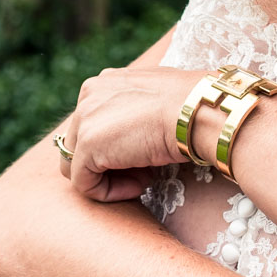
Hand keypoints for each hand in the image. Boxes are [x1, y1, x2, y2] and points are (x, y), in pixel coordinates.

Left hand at [61, 66, 208, 200]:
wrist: (198, 110)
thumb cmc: (191, 107)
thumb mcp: (157, 101)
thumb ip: (135, 112)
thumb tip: (134, 134)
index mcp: (104, 84)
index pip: (93, 125)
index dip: (118, 148)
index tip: (147, 156)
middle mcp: (87, 95)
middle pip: (81, 145)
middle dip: (111, 164)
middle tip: (146, 171)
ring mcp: (83, 119)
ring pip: (78, 165)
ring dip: (110, 179)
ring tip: (144, 179)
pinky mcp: (85, 145)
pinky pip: (84, 183)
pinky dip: (109, 193)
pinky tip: (140, 185)